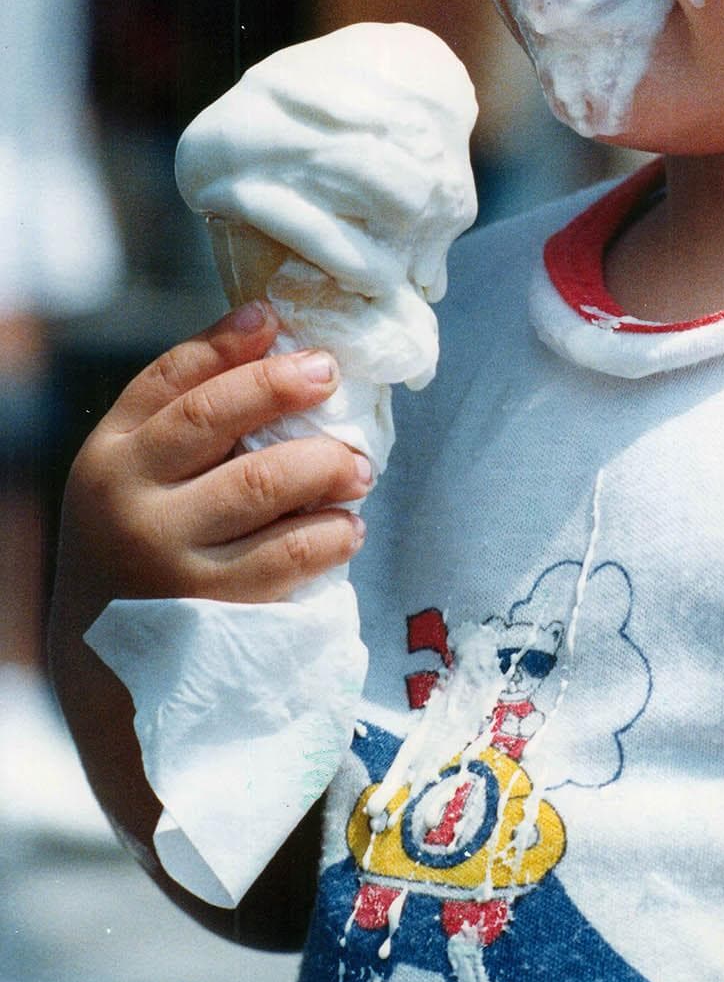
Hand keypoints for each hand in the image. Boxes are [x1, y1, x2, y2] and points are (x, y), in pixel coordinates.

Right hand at [56, 300, 369, 620]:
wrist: (108, 662)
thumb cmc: (143, 540)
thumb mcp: (137, 474)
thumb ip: (187, 410)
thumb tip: (267, 322)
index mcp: (111, 456)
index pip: (168, 379)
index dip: (225, 342)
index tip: (274, 319)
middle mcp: (129, 502)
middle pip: (214, 418)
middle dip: (280, 385)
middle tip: (330, 374)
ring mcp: (168, 557)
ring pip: (263, 482)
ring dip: (325, 462)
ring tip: (358, 467)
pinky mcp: (213, 609)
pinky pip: (290, 553)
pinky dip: (332, 531)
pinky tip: (347, 527)